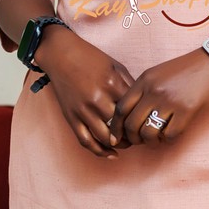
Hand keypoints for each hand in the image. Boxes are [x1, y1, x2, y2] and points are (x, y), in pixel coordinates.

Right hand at [36, 26, 134, 158]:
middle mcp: (98, 99)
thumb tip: (142, 105)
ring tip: (126, 143)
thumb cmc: (91, 58)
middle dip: (133, 135)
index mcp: (112, 84)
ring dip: (119, 145)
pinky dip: (99, 151)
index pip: (133, 110)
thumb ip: (129, 85)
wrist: (61, 55)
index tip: (148, 124)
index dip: (142, 120)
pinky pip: (86, 141)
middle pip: (121, 127)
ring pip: (105, 138)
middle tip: (140, 137)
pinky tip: (111, 154)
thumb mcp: (116, 66)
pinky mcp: (71, 117)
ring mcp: (83, 110)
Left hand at [109, 48, 208, 148]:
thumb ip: (143, 91)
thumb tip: (130, 117)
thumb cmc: (187, 69)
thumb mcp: (159, 73)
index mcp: (145, 80)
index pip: (121, 108)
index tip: (117, 137)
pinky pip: (169, 136)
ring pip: (148, 134)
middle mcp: (154, 90)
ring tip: (155, 138)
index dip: (116, 127)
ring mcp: (170, 101)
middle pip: (131, 124)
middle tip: (138, 141)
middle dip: (132, 139)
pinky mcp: (186, 111)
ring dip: (149, 142)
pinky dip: (167, 139)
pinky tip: (170, 133)